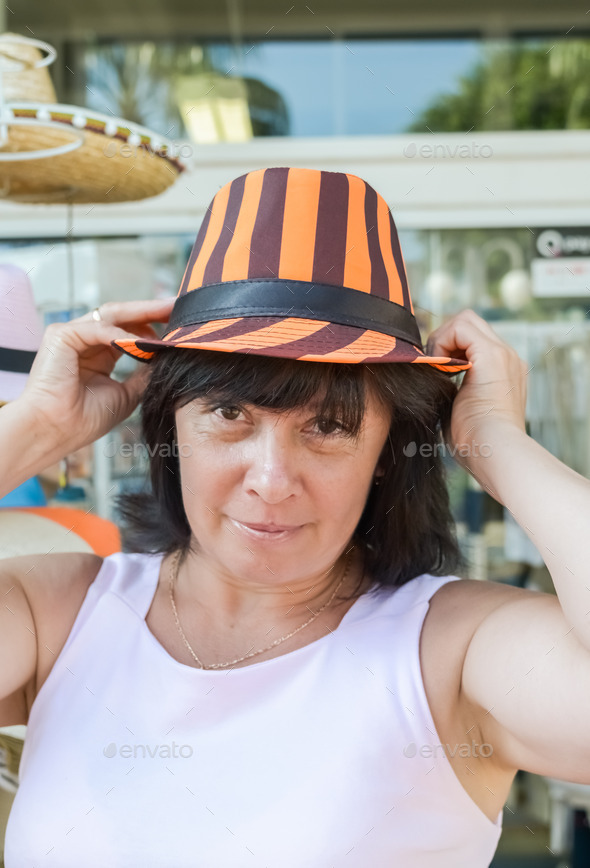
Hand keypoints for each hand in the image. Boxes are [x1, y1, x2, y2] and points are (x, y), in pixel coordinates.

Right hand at [16, 298, 173, 456]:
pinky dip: (121, 333)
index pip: (129, 331)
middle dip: (151, 311)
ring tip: (167, 311)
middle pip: (123, 317)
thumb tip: (166, 359)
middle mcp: (85, 342)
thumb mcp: (126, 395)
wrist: (56, 432)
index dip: (153, 327)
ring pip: (112, 314)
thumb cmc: (83, 420)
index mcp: (98, 355)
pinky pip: (98, 328)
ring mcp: (71, 336)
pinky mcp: (60, 335)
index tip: (181, 325)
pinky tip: (141, 341)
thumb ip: (144, 375)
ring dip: (141, 312)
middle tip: (177, 306)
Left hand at [425, 309, 528, 471]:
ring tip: (436, 369)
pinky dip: (443, 340)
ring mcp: (503, 354)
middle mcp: (508, 358)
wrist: (494, 452)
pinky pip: (461, 326)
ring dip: (443, 339)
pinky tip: (439, 368)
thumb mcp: (460, 410)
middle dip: (444, 339)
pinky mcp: (492, 355)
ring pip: (465, 320)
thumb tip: (427, 383)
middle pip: (470, 324)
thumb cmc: (475, 444)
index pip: (472, 340)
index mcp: (503, 372)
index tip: (436, 372)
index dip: (448, 348)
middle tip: (433, 367)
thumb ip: (451, 390)